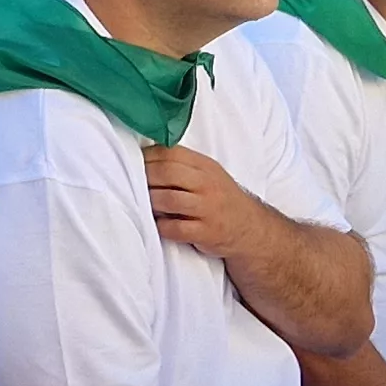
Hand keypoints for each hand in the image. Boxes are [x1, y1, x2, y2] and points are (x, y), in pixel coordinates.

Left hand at [139, 143, 267, 259]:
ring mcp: (207, 209)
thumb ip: (182, 164)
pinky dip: (161, 226)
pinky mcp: (206, 232)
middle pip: (166, 173)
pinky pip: (175, 228)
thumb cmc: (220, 198)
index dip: (147, 158)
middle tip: (136, 186)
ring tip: (147, 205)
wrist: (250, 227)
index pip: (170, 153)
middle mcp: (207, 184)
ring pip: (168, 200)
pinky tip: (160, 224)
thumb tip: (143, 156)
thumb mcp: (208, 174)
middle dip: (145, 178)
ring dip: (151, 202)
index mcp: (205, 166)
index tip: (134, 164)